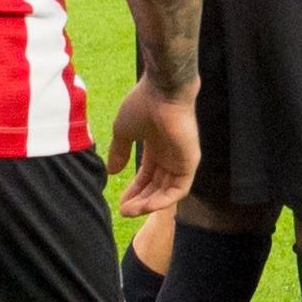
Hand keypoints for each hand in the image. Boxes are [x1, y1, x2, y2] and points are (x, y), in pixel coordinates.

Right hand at [106, 73, 199, 217]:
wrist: (161, 91)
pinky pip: (178, 189)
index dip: (134, 190)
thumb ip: (119, 152)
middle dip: (139, 201)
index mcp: (156, 147)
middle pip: (156, 187)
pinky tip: (146, 206)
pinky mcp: (190, 162)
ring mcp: (181, 160)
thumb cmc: (142, 104)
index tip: (120, 201)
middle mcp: (169, 155)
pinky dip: (163, 200)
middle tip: (124, 211)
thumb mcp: (123, 131)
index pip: (147, 176)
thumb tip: (112, 171)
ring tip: (130, 211)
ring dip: (149, 204)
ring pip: (166, 192)